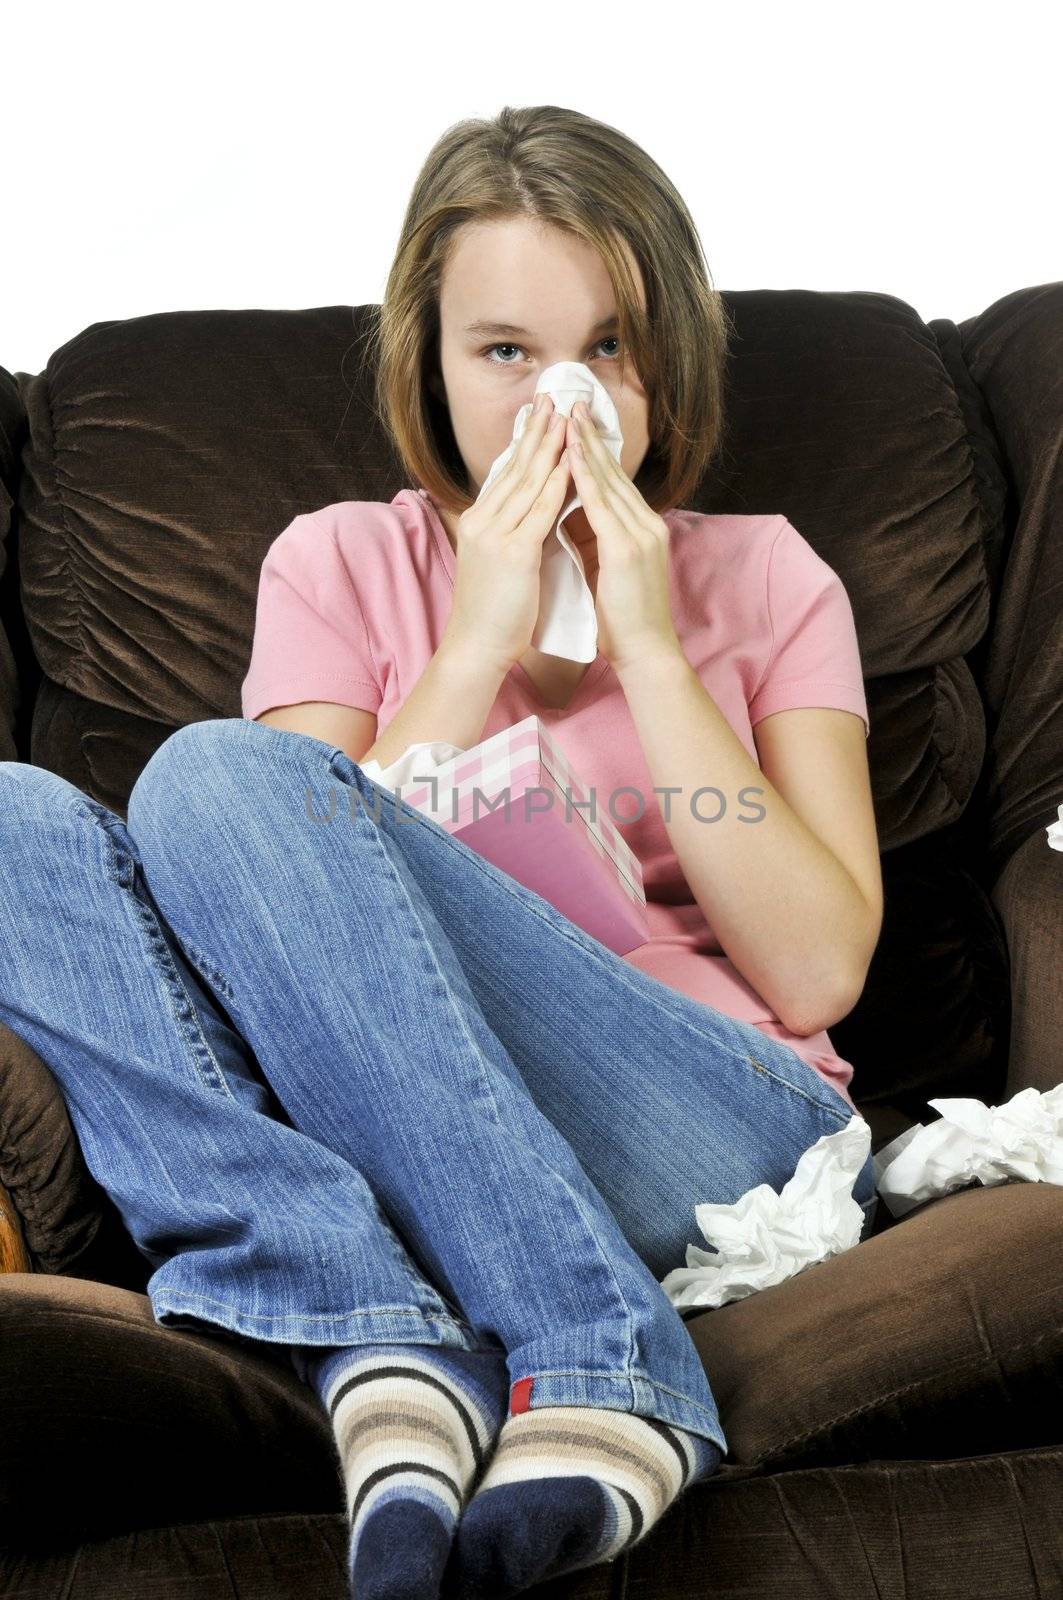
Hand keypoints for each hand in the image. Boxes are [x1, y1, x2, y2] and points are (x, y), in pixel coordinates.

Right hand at [444, 396, 572, 669]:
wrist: (476, 647)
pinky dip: (557, 483)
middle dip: (538, 430)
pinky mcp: (513, 552)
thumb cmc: (492, 613)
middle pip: (516, 466)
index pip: (506, 472)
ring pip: (528, 480)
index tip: (542, 413)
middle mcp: (482, 519)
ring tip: (568, 416)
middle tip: (556, 396)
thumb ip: (513, 532)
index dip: (525, 441)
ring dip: (551, 445)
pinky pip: (539, 509)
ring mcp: (496, 534)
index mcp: (478, 520)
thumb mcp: (498, 562)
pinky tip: (571, 462)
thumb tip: (536, 510)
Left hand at [566, 402, 682, 673]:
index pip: (614, 481)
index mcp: (641, 528)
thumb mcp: (608, 570)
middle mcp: (646, 523)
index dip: (594, 451)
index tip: (575, 424)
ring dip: (584, 446)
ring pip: (607, 480)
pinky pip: (601, 504)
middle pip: (613, 471)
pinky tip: (569, 454)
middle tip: (571, 402)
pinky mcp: (628, 547)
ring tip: (567, 415)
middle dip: (589, 436)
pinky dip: (584, 476)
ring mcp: (640, 533)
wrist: (646, 651)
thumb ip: (595, 539)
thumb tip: (569, 517)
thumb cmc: (623, 620)